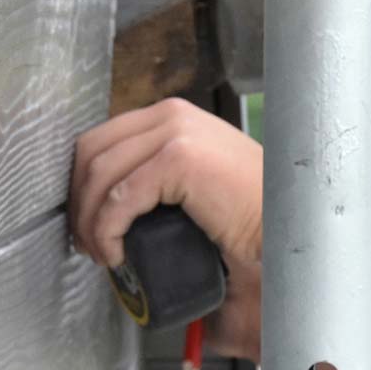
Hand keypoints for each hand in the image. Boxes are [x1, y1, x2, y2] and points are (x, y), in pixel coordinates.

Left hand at [69, 98, 265, 361]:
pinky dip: (106, 230)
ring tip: (103, 255)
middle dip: (79, 202)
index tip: (85, 225)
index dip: (82, 186)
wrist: (291, 236)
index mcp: (174, 119)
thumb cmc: (256, 229)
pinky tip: (116, 254)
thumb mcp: (194, 198)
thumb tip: (117, 234)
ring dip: (89, 221)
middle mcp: (173, 115)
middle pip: (91, 151)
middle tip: (88, 245)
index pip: (102, 141)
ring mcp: (176, 131)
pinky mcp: (179, 157)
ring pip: (99, 174)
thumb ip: (156, 201)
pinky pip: (119, 196)